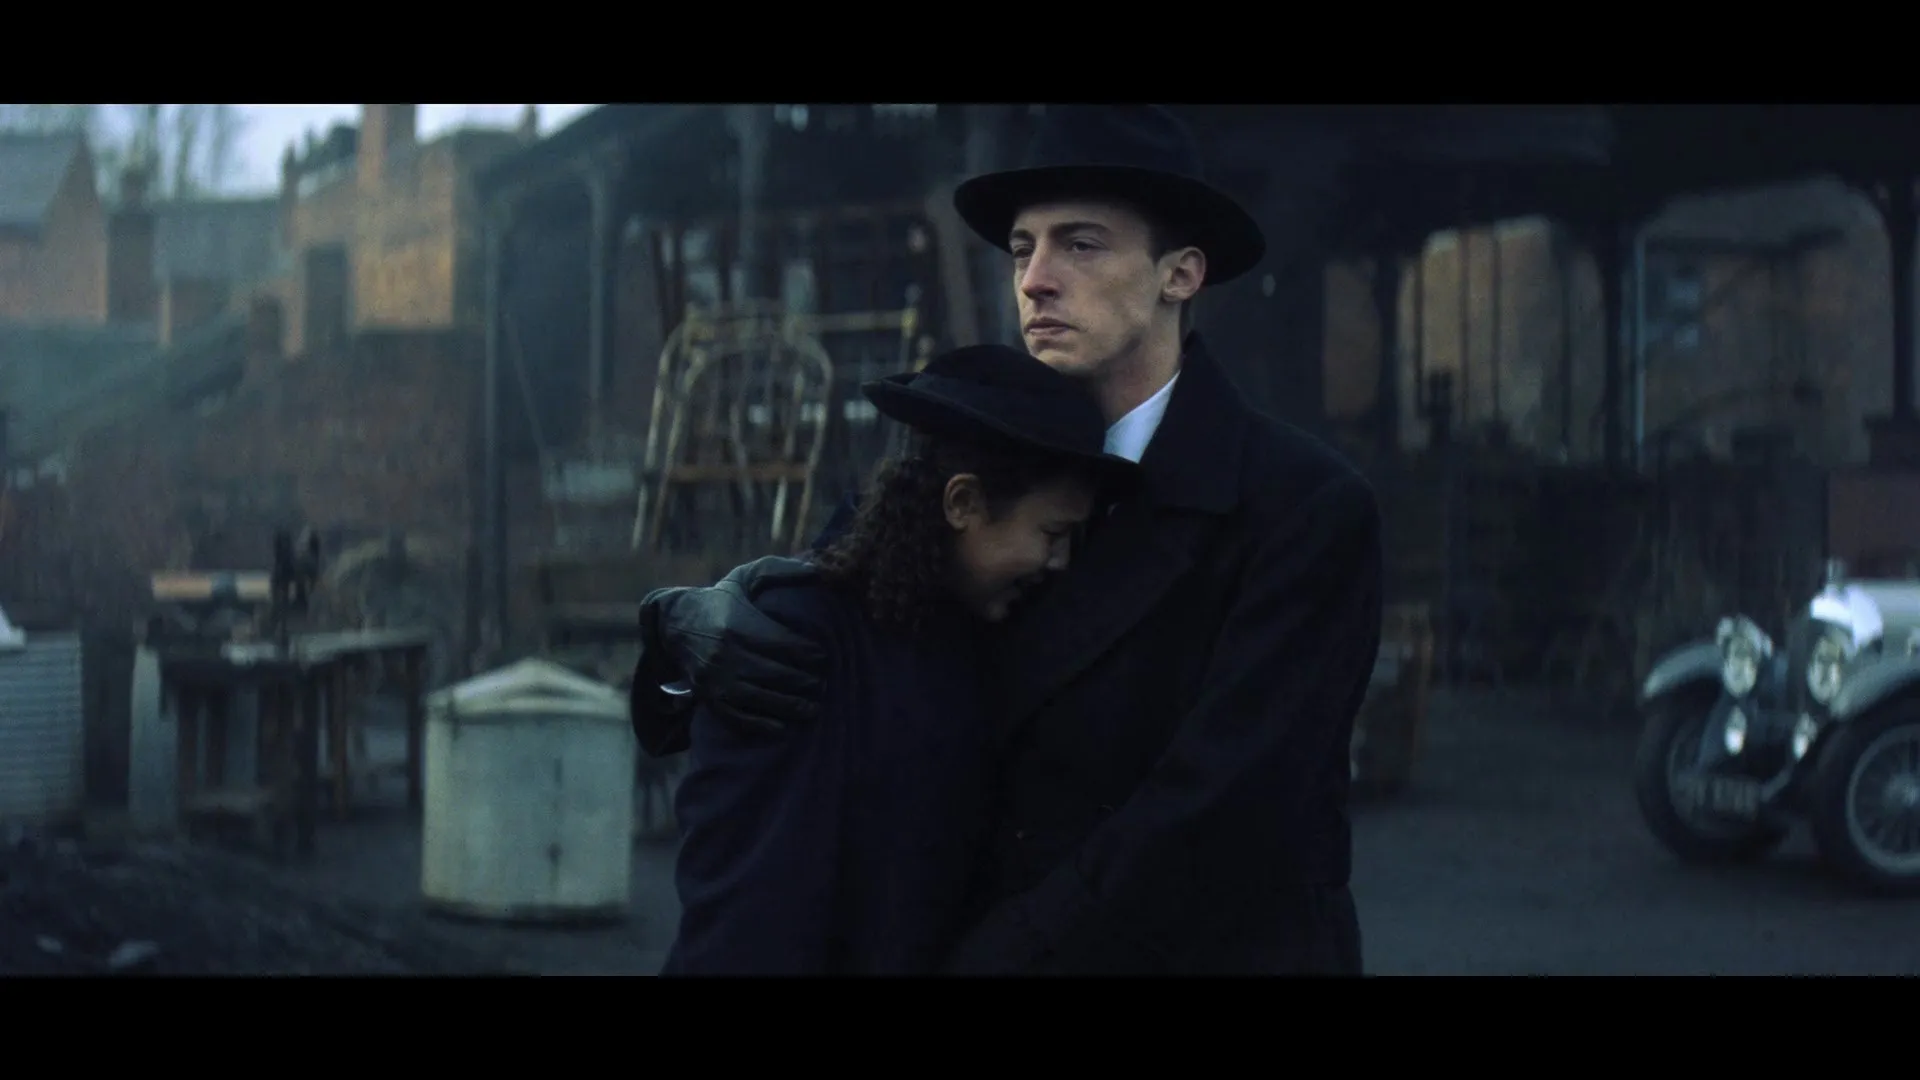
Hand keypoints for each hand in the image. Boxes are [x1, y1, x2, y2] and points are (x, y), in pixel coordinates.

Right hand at [640, 556, 829, 733]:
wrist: (674, 622)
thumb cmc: (720, 600)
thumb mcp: (745, 577)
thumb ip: (779, 570)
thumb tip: (816, 571)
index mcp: (740, 626)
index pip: (786, 646)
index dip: (811, 655)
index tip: (825, 658)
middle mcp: (728, 654)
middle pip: (778, 675)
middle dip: (806, 683)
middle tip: (824, 685)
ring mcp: (716, 679)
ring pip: (761, 698)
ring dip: (791, 706)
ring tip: (812, 709)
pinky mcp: (708, 697)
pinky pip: (738, 717)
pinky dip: (761, 724)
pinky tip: (782, 726)